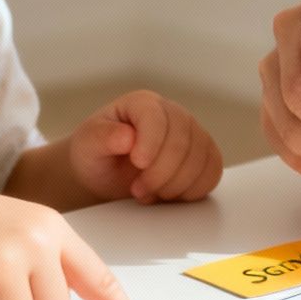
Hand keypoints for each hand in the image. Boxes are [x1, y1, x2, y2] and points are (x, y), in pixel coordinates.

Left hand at [68, 90, 224, 203]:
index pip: (157, 117)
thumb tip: (127, 136)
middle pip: (182, 141)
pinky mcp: (203, 156)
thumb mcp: (87, 145)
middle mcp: (172, 114)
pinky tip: (169, 196)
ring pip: (201, 158)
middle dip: (161, 173)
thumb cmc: (97, 156)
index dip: (151, 143)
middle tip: (137, 190)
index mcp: (142, 104)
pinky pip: (213, 172)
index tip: (138, 164)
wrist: (106, 176)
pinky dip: (193, 190)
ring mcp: (192, 134)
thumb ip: (102, 137)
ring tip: (149, 194)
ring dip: (176, 185)